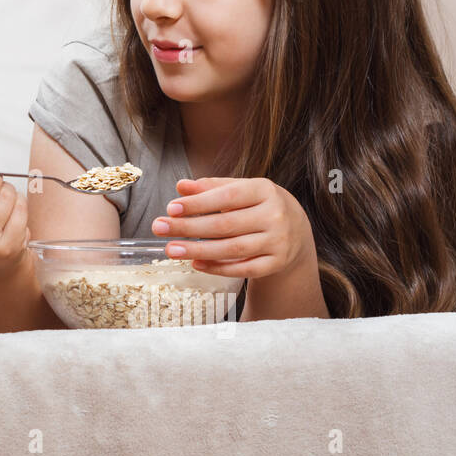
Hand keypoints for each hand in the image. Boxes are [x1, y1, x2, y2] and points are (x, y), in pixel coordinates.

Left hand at [150, 177, 315, 279]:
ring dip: (198, 250)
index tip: (171, 208)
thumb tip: (181, 186)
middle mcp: (275, 216)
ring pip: (233, 249)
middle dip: (189, 227)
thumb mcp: (240, 190)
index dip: (198, 203)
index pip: (227, 196)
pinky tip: (195, 264)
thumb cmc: (258, 205)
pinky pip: (243, 269)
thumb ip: (211, 187)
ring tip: (171, 249)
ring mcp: (278, 242)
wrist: (296, 230)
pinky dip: (217, 268)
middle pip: (226, 224)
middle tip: (159, 228)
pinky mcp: (275, 263)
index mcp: (265, 190)